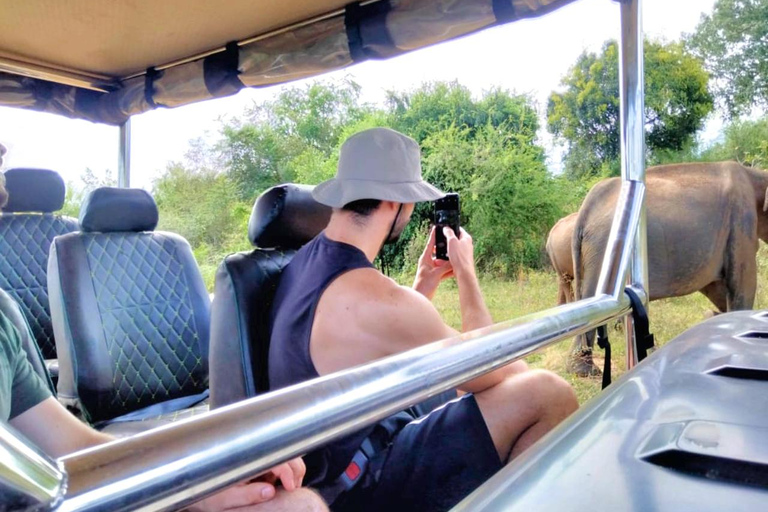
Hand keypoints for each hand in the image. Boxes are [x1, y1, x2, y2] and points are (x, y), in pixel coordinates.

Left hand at [188, 458, 305, 511]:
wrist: (196, 488)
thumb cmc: (208, 494)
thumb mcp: (226, 499)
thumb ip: (248, 495)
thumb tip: (269, 491)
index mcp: (246, 459)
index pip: (277, 459)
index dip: (289, 472)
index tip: (291, 487)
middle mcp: (252, 453)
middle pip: (286, 453)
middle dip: (295, 470)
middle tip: (293, 488)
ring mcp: (255, 455)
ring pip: (284, 455)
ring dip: (290, 470)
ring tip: (285, 486)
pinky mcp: (256, 460)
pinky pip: (277, 461)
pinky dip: (283, 471)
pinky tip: (276, 482)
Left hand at [413, 226, 453, 299]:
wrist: (421, 297)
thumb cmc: (424, 284)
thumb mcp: (436, 274)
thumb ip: (445, 266)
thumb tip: (454, 261)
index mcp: (425, 258)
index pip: (430, 244)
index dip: (433, 235)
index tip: (436, 227)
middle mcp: (428, 262)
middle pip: (438, 252)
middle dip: (445, 249)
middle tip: (452, 242)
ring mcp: (432, 269)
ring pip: (443, 262)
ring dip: (449, 261)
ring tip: (457, 256)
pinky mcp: (436, 276)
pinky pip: (444, 270)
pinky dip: (450, 270)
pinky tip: (457, 268)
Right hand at [443, 227, 475, 279]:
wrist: (463, 272)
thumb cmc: (459, 256)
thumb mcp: (452, 241)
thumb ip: (449, 233)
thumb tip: (446, 228)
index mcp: (466, 238)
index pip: (458, 229)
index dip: (451, 228)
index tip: (444, 229)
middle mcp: (467, 245)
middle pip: (455, 239)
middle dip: (447, 240)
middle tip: (440, 241)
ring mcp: (465, 253)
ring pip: (453, 248)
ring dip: (446, 249)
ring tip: (439, 251)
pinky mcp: (462, 260)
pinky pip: (453, 256)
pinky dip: (448, 256)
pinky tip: (443, 259)